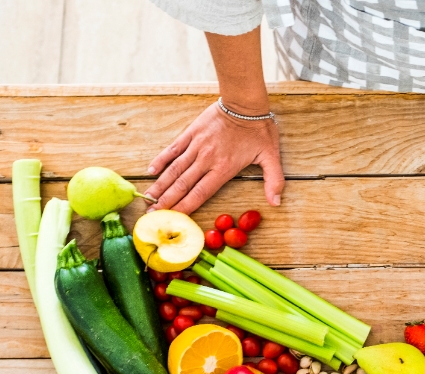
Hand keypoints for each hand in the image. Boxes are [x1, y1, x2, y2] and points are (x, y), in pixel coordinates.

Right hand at [145, 103, 283, 213]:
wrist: (245, 103)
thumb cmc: (259, 130)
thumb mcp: (271, 157)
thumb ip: (273, 181)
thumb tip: (276, 203)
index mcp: (224, 168)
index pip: (200, 193)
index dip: (185, 207)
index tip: (172, 218)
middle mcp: (206, 159)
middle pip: (182, 185)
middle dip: (167, 201)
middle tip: (152, 215)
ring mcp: (196, 146)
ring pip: (174, 169)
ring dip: (160, 185)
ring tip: (148, 198)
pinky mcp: (191, 133)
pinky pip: (173, 149)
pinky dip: (161, 160)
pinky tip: (151, 171)